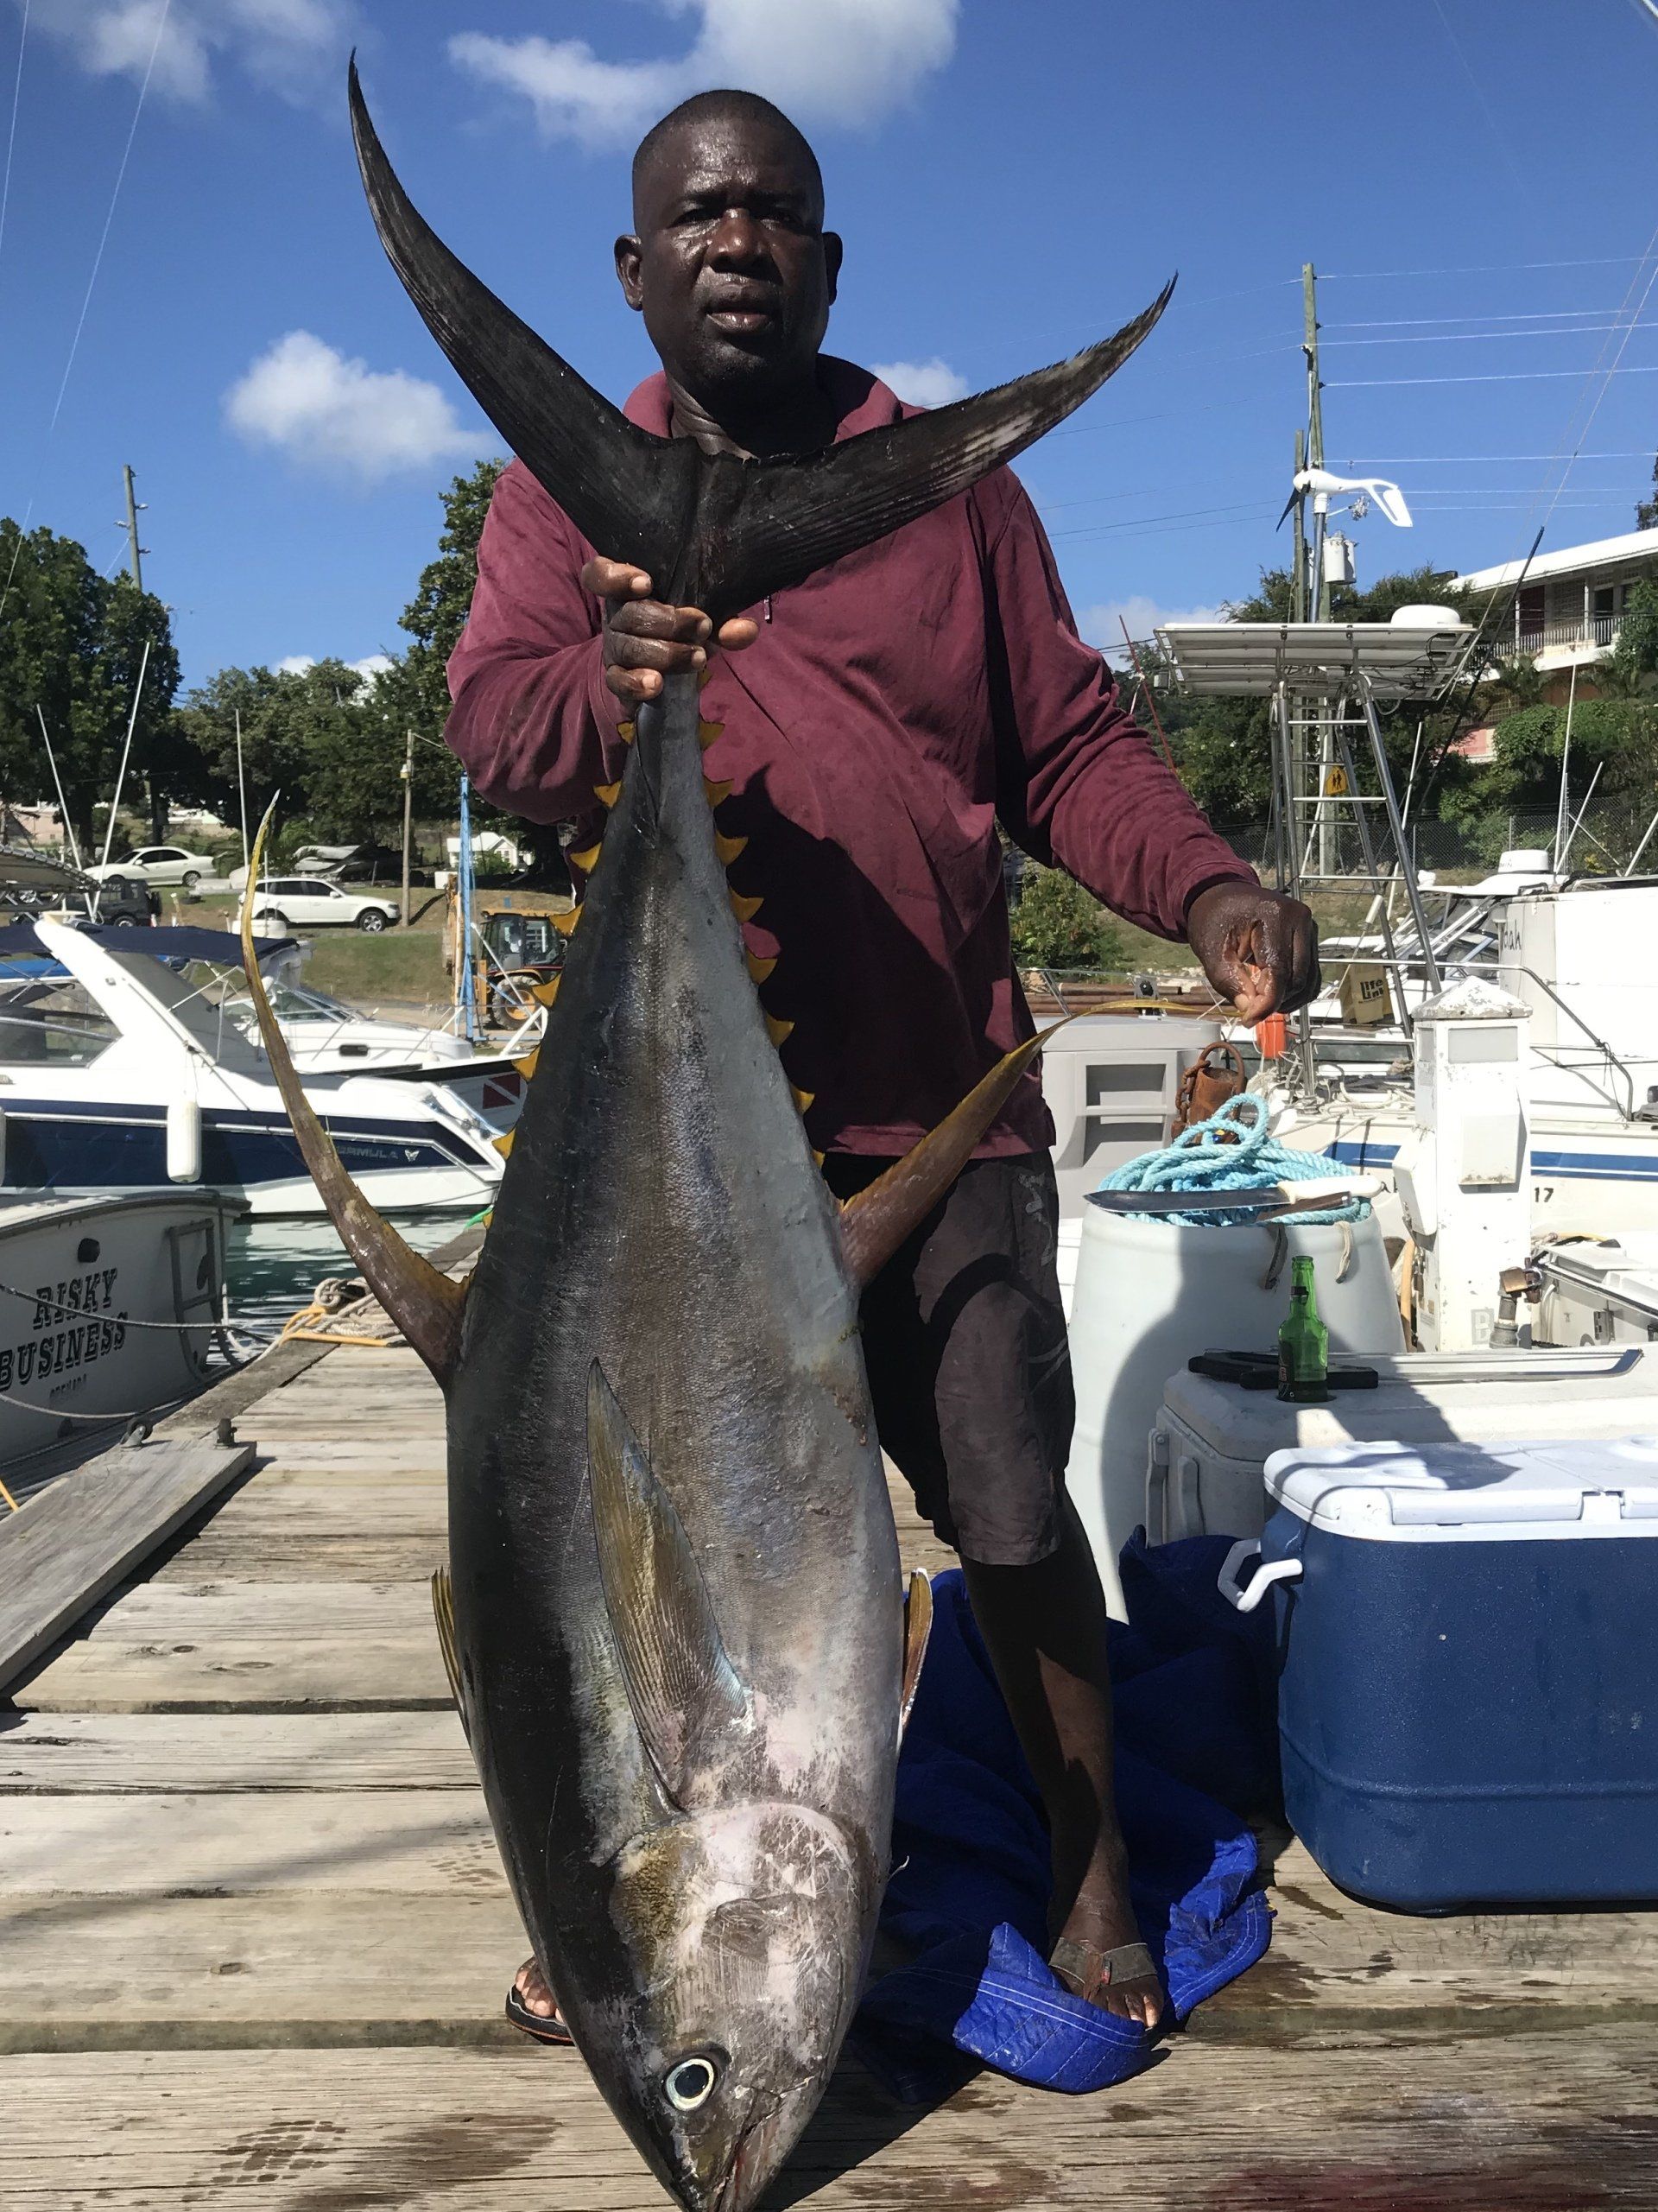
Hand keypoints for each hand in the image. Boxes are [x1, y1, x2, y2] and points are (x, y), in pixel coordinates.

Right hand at [581, 557, 758, 705]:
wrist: (668, 673)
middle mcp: (615, 615)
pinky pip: (618, 681)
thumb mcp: (708, 621)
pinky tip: (656, 684)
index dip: (614, 576)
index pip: (599, 574)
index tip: (647, 583)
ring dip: (665, 653)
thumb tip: (744, 631)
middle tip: (703, 626)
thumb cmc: (684, 631)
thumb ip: (726, 622)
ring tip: (698, 658)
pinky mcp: (616, 677)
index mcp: (629, 589)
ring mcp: (614, 647)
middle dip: (670, 622)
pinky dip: (637, 683)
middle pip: (628, 614)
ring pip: (629, 647)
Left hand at [1184, 880, 1319, 1022]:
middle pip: (1298, 979)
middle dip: (1275, 1000)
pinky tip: (1273, 994)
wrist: (1224, 898)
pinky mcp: (1310, 940)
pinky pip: (1311, 976)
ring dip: (1287, 999)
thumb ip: (1228, 981)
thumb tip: (1250, 1010)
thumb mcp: (1211, 950)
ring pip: (1309, 981)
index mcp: (1276, 916)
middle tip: (1249, 1009)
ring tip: (1259, 1001)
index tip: (1249, 1020)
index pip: (1279, 970)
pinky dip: (1294, 992)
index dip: (1266, 1002)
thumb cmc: (1215, 919)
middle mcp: (1301, 919)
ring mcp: (1309, 929)